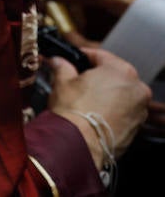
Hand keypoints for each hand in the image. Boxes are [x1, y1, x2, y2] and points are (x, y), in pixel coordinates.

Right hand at [49, 47, 149, 163]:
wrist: (80, 143)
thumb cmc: (75, 111)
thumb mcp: (62, 81)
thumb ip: (62, 66)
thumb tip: (58, 62)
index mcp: (120, 70)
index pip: (100, 55)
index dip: (83, 56)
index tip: (73, 59)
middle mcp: (136, 88)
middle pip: (114, 75)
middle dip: (97, 77)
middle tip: (78, 80)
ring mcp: (139, 109)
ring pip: (121, 94)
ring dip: (107, 94)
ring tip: (86, 100)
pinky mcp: (137, 127)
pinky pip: (124, 111)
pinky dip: (112, 110)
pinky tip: (94, 113)